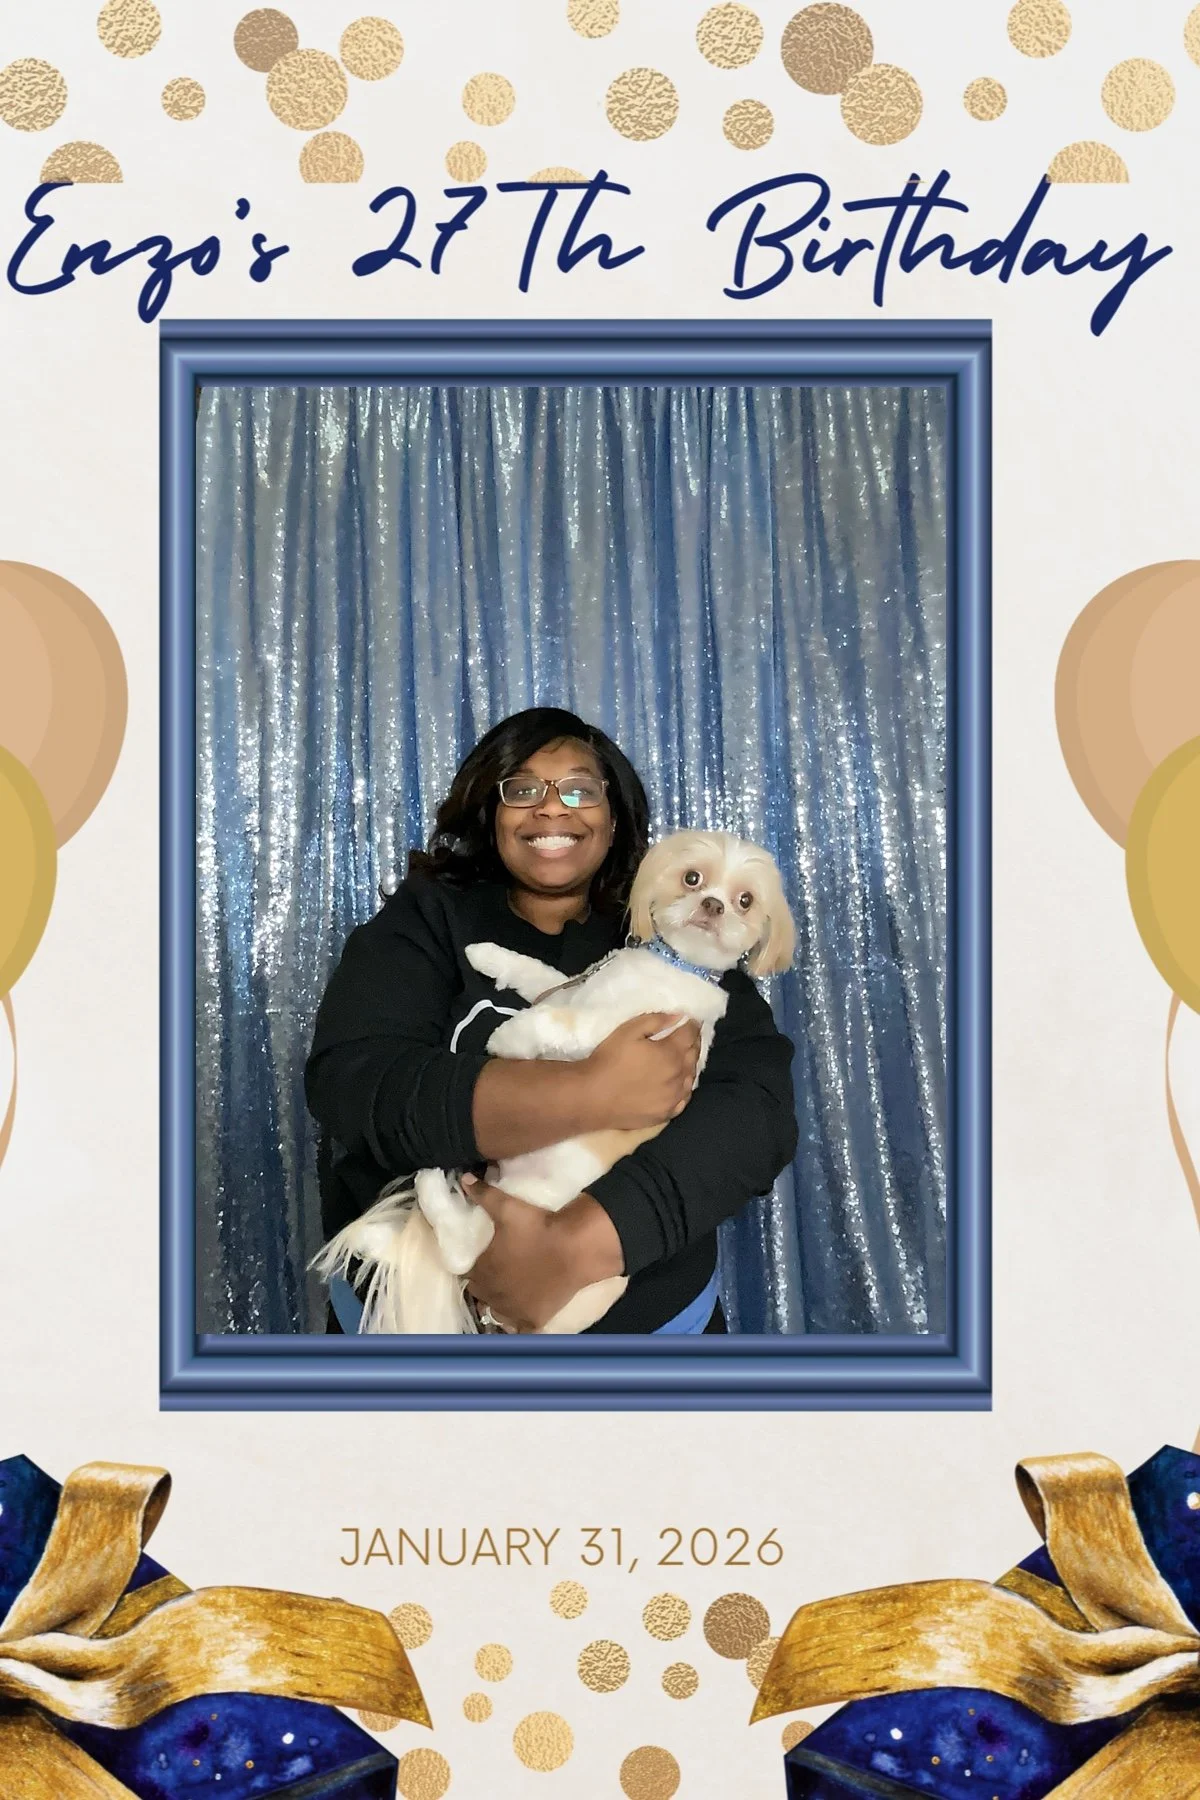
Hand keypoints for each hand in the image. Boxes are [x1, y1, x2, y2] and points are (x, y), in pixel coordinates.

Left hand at [463, 1175, 623, 1332]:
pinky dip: (515, 1327)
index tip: (482, 1260)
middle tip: (495, 1273)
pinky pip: (517, 1331)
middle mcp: (492, 1294)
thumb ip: (483, 1195)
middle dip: (483, 1284)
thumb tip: (464, 1180)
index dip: (474, 1266)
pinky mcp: (533, 1320)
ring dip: (497, 1305)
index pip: (467, 1273)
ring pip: (495, 1313)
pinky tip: (518, 1319)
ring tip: (506, 1294)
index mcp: (481, 1269)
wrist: (573, 1248)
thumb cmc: (537, 1227)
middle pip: (479, 1294)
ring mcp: (513, 1310)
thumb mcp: (507, 1207)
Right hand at [581, 1013, 701, 1130]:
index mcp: (671, 1053)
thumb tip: (679, 1016)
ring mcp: (674, 1097)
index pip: (690, 1034)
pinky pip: (683, 1098)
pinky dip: (684, 1088)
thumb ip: (656, 1020)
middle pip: (694, 1055)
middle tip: (689, 1036)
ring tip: (683, 1058)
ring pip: (691, 1077)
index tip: (690, 1020)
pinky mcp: (666, 1113)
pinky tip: (678, 1084)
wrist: (593, 1097)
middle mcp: (678, 1075)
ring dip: (690, 1065)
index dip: (692, 1025)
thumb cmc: (609, 1060)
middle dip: (693, 1042)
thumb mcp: (628, 1030)